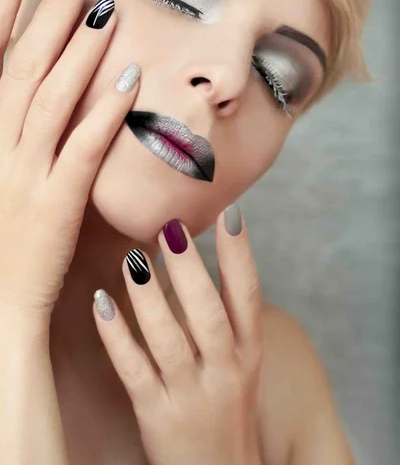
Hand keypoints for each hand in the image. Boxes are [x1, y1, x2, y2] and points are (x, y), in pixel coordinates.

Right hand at [0, 0, 140, 322]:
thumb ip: (7, 138)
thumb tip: (24, 100)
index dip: (1, 12)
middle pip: (21, 68)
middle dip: (44, 14)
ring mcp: (20, 175)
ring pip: (50, 99)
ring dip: (77, 50)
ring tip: (103, 6)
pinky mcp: (54, 205)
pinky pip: (82, 148)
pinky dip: (105, 111)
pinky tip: (129, 77)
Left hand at [93, 205, 263, 464]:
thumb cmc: (227, 407)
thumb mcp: (240, 363)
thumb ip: (224, 317)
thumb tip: (194, 261)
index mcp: (249, 351)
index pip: (249, 295)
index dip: (240, 253)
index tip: (230, 212)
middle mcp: (225, 370)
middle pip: (208, 313)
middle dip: (190, 270)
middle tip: (171, 227)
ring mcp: (191, 394)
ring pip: (168, 339)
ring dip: (148, 297)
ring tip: (133, 258)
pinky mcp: (157, 414)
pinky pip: (133, 369)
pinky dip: (116, 336)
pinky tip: (102, 302)